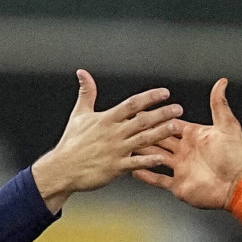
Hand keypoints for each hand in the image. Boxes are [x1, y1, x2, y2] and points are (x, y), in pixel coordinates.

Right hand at [32, 69, 181, 212]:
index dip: (150, 97)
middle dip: (162, 113)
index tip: (165, 93)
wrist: (63, 168)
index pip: (132, 104)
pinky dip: (149, 160)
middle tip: (178, 108)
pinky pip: (136, 163)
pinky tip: (162, 157)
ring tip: (176, 126)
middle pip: (142, 120)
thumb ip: (86, 92)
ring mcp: (116, 150)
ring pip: (143, 139)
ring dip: (161, 132)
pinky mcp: (116, 167)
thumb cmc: (71, 142)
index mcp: (106, 119)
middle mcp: (113, 133)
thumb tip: (83, 73)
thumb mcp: (79, 114)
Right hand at [133, 78, 241, 209]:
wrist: (237, 185)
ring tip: (126, 145)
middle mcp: (185, 151)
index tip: (144, 111)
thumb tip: (221, 83)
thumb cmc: (235, 156)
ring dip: (142, 152)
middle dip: (146, 133)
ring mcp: (180, 168)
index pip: (171, 124)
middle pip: (160, 139)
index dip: (159, 118)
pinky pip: (158, 179)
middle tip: (129, 127)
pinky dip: (146, 175)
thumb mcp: (226, 126)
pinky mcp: (178, 185)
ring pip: (155, 157)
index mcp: (194, 136)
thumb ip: (219, 104)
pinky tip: (134, 169)